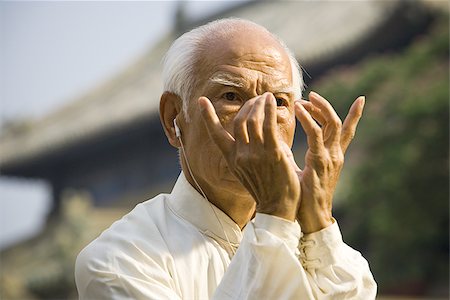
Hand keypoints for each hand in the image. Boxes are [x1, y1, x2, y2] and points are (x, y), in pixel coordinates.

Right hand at [198, 93, 300, 220]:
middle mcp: (240, 155)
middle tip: (257, 99)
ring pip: (252, 120)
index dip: (207, 117)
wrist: (277, 209)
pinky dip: (268, 110)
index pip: (216, 135)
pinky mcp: (272, 153)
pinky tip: (271, 101)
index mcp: (232, 160)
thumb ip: (247, 153)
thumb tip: (255, 135)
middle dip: (247, 105)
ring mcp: (256, 154)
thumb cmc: (267, 190)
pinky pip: (268, 125)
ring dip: (259, 104)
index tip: (200, 101)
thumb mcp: (248, 172)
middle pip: (239, 121)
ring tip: (266, 97)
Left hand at [294, 91, 364, 232]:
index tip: (360, 99)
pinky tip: (299, 110)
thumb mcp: (308, 171)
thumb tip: (287, 146)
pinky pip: (316, 135)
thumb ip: (306, 157)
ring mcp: (330, 157)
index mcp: (334, 156)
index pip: (346, 130)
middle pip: (338, 122)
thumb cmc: (307, 196)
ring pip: (332, 124)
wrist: (313, 216)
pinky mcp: (320, 162)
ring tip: (302, 100)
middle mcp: (336, 154)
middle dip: (325, 106)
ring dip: (318, 108)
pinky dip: (309, 120)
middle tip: (311, 95)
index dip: (354, 115)